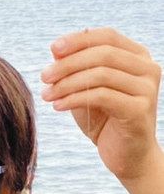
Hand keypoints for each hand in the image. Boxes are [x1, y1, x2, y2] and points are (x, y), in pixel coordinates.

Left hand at [40, 28, 160, 186]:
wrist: (126, 157)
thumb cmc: (104, 121)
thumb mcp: (85, 90)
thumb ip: (76, 69)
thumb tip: (56, 49)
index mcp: (137, 57)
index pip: (107, 36)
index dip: (79, 39)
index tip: (53, 48)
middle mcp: (148, 68)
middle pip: (103, 53)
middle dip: (68, 63)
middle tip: (44, 76)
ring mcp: (147, 88)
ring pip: (101, 74)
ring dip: (67, 83)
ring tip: (47, 95)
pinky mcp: (140, 109)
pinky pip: (102, 96)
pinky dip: (75, 99)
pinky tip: (57, 106)